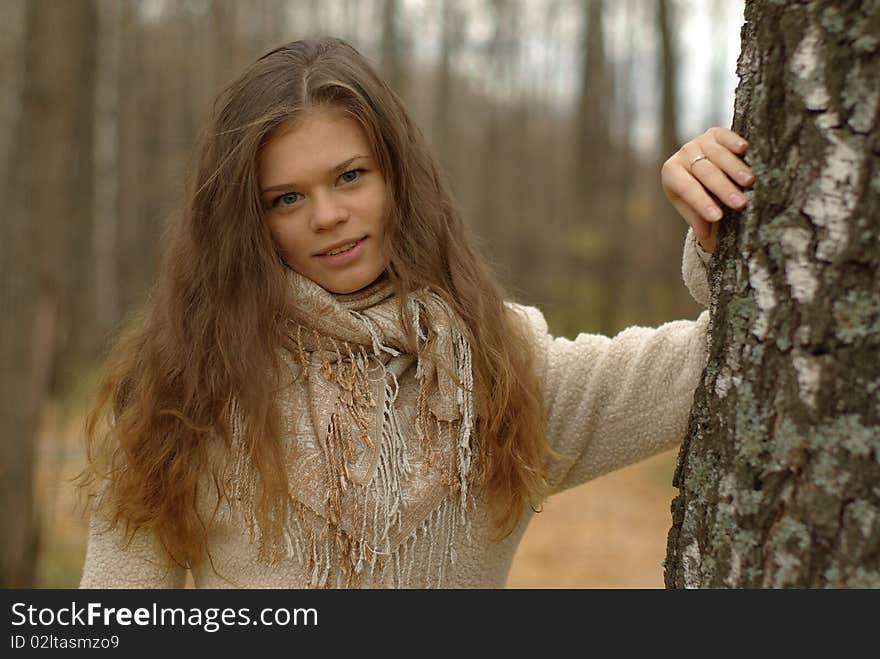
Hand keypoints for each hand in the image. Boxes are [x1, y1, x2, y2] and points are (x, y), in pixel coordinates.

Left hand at [661, 127, 753, 252]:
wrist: (697, 163)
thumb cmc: (695, 190)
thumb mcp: (691, 205)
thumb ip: (698, 218)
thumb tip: (704, 237)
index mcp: (671, 173)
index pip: (688, 189)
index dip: (702, 204)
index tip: (717, 218)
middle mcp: (683, 154)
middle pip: (705, 173)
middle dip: (723, 189)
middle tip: (739, 204)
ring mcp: (699, 141)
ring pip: (717, 155)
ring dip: (734, 168)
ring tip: (749, 182)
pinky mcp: (715, 132)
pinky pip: (724, 135)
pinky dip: (734, 141)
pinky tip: (745, 149)